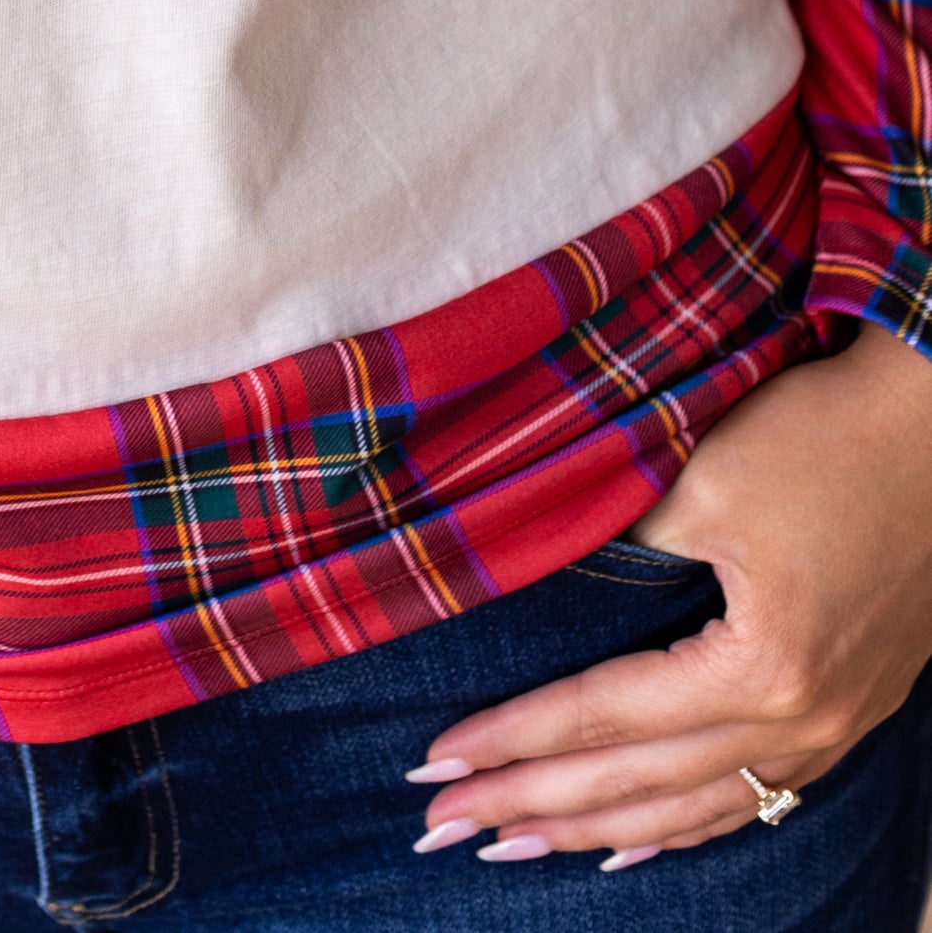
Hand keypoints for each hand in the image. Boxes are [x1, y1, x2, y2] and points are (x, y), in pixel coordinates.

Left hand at [407, 324, 931, 868]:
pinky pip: (755, 796)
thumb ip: (623, 544)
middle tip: (443, 826)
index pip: (602, 719)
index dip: (512, 740)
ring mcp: (834, 727)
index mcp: (760, 671)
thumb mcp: (706, 481)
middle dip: (533, 806)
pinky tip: (640, 842)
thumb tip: (543, 586)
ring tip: (515, 846)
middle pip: (639, 783)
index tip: (434, 763)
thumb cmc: (823, 438)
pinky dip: (686, 825)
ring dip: (600, 830)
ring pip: (696, 808)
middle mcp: (801, 720)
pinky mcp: (850, 710)